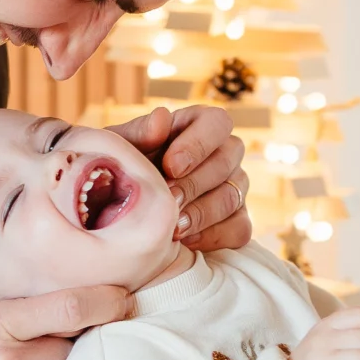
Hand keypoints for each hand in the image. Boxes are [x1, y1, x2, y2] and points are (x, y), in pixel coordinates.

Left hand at [114, 104, 250, 252]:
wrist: (119, 211)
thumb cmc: (124, 169)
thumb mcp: (121, 148)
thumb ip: (140, 132)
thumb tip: (161, 118)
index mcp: (198, 125)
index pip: (217, 122)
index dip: (198, 144)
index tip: (171, 166)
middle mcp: (224, 153)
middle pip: (227, 162)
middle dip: (194, 185)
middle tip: (167, 201)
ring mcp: (234, 187)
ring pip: (232, 197)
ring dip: (200, 214)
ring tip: (171, 227)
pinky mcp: (236, 220)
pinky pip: (239, 229)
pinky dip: (212, 237)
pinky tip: (184, 241)